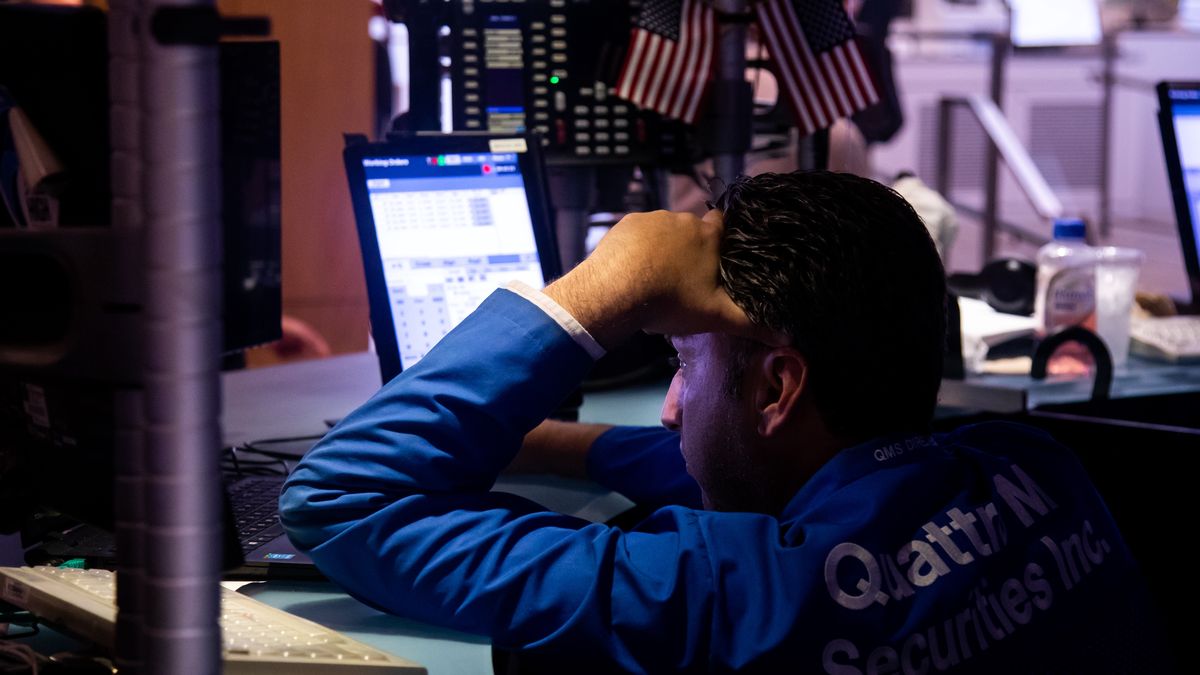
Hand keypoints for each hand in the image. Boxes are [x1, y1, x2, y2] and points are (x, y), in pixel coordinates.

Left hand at [545, 210, 784, 348]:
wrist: (614, 292)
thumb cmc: (670, 301)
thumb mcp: (714, 316)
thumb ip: (749, 323)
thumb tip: (787, 335)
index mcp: (708, 236)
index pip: (723, 225)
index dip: (721, 239)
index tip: (716, 257)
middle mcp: (683, 219)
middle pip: (692, 230)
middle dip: (689, 248)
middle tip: (683, 278)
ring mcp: (652, 218)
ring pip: (664, 231)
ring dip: (663, 247)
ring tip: (654, 276)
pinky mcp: (626, 223)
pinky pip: (639, 232)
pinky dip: (639, 246)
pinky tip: (633, 269)